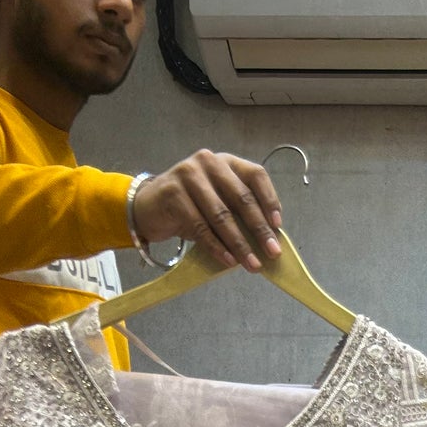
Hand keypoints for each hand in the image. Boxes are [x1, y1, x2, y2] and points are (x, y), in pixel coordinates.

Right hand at [132, 152, 282, 270]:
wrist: (148, 207)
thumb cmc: (191, 207)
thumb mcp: (218, 202)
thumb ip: (239, 212)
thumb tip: (269, 238)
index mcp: (226, 162)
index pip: (256, 175)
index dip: (269, 200)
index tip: (278, 225)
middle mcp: (208, 162)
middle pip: (241, 198)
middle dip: (259, 229)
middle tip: (272, 252)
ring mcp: (188, 175)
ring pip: (221, 215)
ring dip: (240, 244)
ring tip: (252, 264)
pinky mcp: (173, 194)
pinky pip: (200, 226)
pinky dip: (216, 246)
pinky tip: (228, 261)